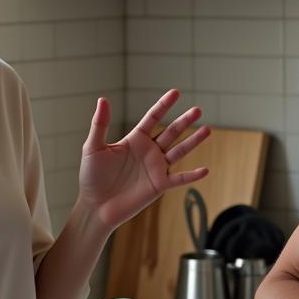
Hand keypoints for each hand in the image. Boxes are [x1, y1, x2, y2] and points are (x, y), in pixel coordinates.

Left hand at [77, 90, 210, 230]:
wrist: (95, 206)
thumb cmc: (91, 177)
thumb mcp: (93, 147)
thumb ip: (100, 124)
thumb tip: (103, 99)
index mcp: (135, 140)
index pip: (153, 118)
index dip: (164, 105)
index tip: (176, 92)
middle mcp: (149, 151)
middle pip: (171, 132)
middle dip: (184, 121)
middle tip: (197, 109)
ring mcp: (156, 168)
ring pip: (179, 151)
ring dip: (193, 141)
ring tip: (207, 130)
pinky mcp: (159, 185)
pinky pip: (179, 179)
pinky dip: (192, 176)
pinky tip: (205, 170)